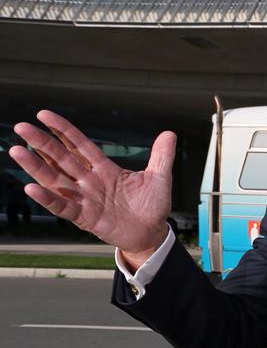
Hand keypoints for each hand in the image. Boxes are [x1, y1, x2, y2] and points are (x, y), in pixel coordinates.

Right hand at [9, 110, 175, 267]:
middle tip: (21, 127)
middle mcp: (90, 181)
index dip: (63, 130)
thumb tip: (169, 133)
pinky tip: (32, 188)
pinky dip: (48, 199)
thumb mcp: (159, 178)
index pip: (80, 145)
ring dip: (36, 167)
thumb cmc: (153, 205)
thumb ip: (161, 156)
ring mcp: (85, 198)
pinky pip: (63, 207)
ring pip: (55, 180)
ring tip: (16, 151)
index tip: (44, 115)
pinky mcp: (85, 217)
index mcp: (105, 169)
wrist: (152, 232)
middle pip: (62, 158)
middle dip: (42, 143)